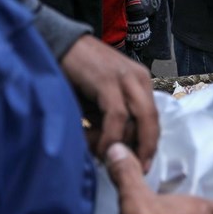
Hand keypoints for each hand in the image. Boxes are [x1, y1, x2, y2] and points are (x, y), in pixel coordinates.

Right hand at [61, 34, 158, 171]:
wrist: (58, 44)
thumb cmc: (77, 75)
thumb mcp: (99, 100)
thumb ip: (111, 120)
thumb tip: (116, 149)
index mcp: (141, 82)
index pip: (153, 117)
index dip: (150, 143)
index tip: (144, 164)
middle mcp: (139, 78)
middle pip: (152, 119)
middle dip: (146, 148)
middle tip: (137, 169)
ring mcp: (126, 77)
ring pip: (140, 118)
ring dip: (126, 144)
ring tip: (111, 159)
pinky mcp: (108, 80)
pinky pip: (117, 114)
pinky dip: (111, 135)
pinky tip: (100, 147)